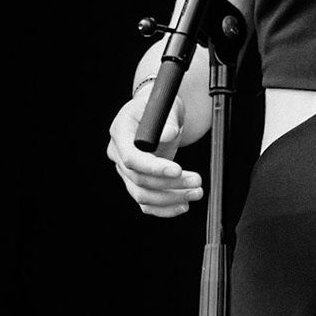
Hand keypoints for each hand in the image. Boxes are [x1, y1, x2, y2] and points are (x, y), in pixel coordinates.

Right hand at [105, 85, 203, 217]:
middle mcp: (118, 153)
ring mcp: (125, 171)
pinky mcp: (136, 183)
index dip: (153, 167)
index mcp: (120, 131)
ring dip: (171, 198)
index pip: (131, 158)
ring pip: (142, 195)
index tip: (178, 170)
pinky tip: (182, 206)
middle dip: (170, 184)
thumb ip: (168, 120)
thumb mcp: (166, 106)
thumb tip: (168, 135)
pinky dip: (164, 209)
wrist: (157, 115)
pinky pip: (146, 203)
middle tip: (197, 181)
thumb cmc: (158, 107)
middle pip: (139, 179)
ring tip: (195, 193)